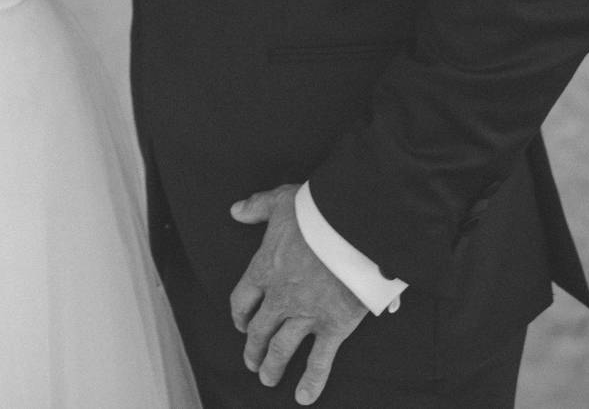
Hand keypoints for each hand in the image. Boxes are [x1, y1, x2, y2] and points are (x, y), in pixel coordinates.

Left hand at [229, 185, 367, 405]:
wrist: (352, 225)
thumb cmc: (317, 210)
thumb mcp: (280, 199)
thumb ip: (257, 207)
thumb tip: (236, 210)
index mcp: (264, 268)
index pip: (242, 300)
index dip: (239, 314)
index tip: (240, 323)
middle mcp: (280, 297)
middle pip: (258, 329)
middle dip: (253, 347)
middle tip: (251, 361)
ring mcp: (305, 314)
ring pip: (281, 348)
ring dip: (271, 365)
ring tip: (266, 378)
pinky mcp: (334, 325)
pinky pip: (320, 360)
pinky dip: (311, 381)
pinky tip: (303, 396)